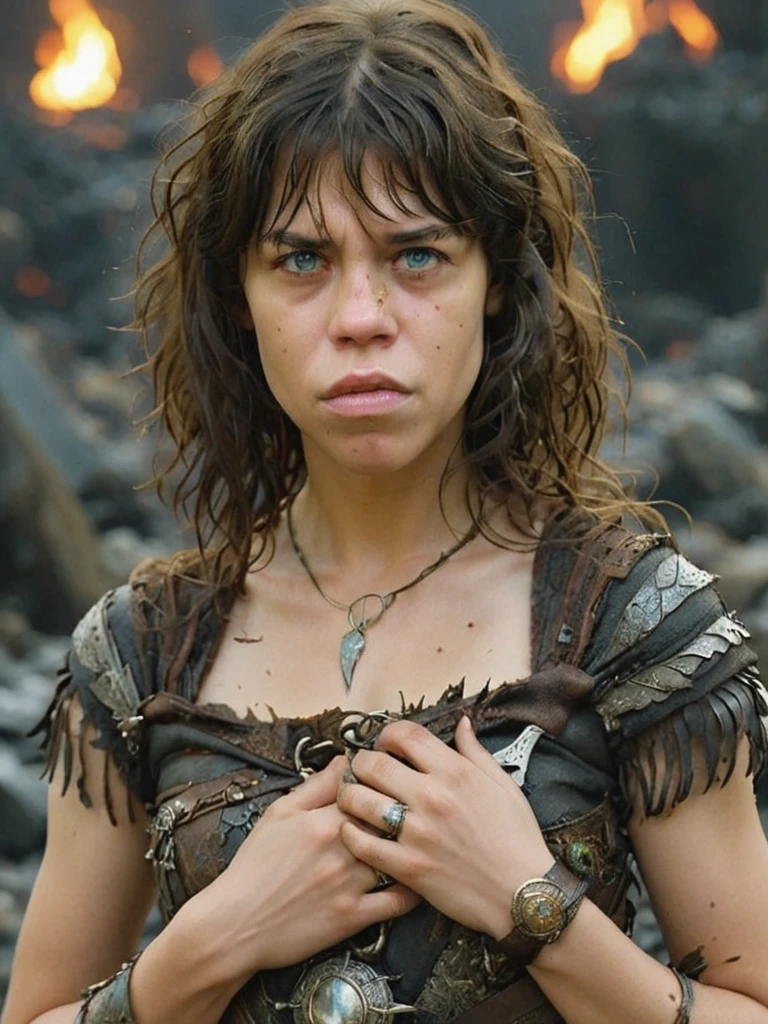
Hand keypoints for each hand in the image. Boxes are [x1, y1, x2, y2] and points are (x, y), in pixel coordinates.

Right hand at [200, 756, 420, 974]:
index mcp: (323, 820)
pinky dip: (414, 890)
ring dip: (409, 847)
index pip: (369, 789)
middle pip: (389, 820)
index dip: (382, 784)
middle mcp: (342, 850)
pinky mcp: (353, 917)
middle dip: (401, 813)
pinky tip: (419, 877)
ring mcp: (349, 884)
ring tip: (419, 839)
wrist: (236, 924)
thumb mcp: (278, 814)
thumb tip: (345, 760)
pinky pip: (398, 903)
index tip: (389, 782)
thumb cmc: (255, 866)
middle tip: (411, 809)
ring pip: (397, 856)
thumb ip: (316, 786)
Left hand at [337, 717, 552, 939]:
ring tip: (353, 799)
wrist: (523, 893)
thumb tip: (462, 723)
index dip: (386, 734)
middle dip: (361, 762)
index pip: (405, 735)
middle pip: (372, 764)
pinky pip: (362, 844)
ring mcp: (417, 832)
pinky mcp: (408, 866)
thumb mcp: (503, 784)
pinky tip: (353, 831)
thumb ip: (475, 751)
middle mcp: (432, 796)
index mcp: (454, 771)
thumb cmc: (516, 837)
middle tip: (363, 771)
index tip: (384, 745)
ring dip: (350, 796)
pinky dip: (351, 834)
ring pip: (359, 800)